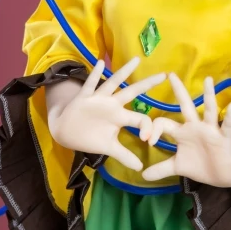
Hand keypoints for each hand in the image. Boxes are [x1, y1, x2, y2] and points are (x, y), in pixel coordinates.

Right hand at [48, 56, 165, 170]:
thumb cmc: (90, 137)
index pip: (139, 118)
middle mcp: (112, 105)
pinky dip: (95, 75)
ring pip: (113, 83)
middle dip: (147, 84)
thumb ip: (124, 156)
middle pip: (132, 92)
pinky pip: (90, 85)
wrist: (66, 132)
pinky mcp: (84, 98)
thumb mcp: (109, 148)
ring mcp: (99, 100)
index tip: (148, 139)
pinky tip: (100, 63)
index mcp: (120, 118)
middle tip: (164, 75)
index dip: (146, 127)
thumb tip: (140, 169)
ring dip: (124, 72)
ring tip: (136, 60)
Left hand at [141, 73, 230, 186]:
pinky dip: (229, 116)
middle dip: (179, 91)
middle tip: (171, 75)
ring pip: (209, 110)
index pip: (163, 123)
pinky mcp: (224, 137)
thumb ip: (160, 169)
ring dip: (209, 96)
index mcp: (181, 132)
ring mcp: (210, 130)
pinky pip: (227, 125)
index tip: (148, 141)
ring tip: (208, 80)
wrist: (221, 175)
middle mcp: (195, 126)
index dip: (153, 130)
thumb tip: (142, 175)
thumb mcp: (177, 167)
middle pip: (185, 106)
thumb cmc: (198, 165)